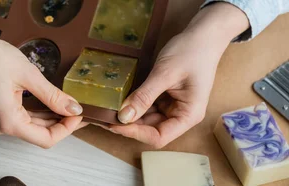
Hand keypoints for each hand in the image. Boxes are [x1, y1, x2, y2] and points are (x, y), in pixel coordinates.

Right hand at [0, 3, 85, 147]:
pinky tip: (44, 103)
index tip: (78, 114)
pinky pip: (14, 120)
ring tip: (63, 103)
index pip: (45, 140)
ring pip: (25, 127)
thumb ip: (53, 96)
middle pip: (35, 134)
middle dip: (58, 123)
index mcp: (7, 121)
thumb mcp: (29, 75)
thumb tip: (73, 109)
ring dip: (45, 118)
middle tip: (75, 108)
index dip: (66, 129)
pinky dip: (30, 114)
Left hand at [109, 3, 249, 147]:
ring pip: (146, 119)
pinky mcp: (166, 98)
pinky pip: (147, 107)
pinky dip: (133, 105)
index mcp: (188, 115)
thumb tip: (123, 117)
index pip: (159, 136)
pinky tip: (118, 101)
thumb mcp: (165, 74)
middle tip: (103, 117)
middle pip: (151, 130)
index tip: (114, 124)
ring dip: (129, 116)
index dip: (135, 133)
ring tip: (106, 110)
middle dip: (128, 125)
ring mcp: (173, 107)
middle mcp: (181, 115)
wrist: (203, 34)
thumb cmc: (191, 52)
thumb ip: (144, 96)